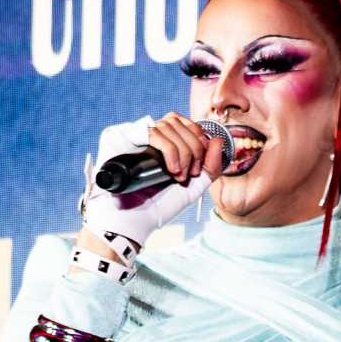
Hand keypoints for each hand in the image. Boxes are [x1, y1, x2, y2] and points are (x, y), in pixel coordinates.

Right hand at [78, 114, 225, 252]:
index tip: (199, 166)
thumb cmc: (160, 205)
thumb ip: (210, 167)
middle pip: (178, 121)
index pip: (184, 123)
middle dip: (193, 148)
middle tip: (191, 174)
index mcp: (163, 141)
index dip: (198, 138)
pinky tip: (172, 169)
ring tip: (179, 176)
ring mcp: (134, 134)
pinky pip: (153, 132)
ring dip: (182, 152)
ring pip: (167, 125)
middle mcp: (147, 134)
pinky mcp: (122, 136)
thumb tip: (218, 140)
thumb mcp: (194, 187)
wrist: (135, 220)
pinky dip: (170, 150)